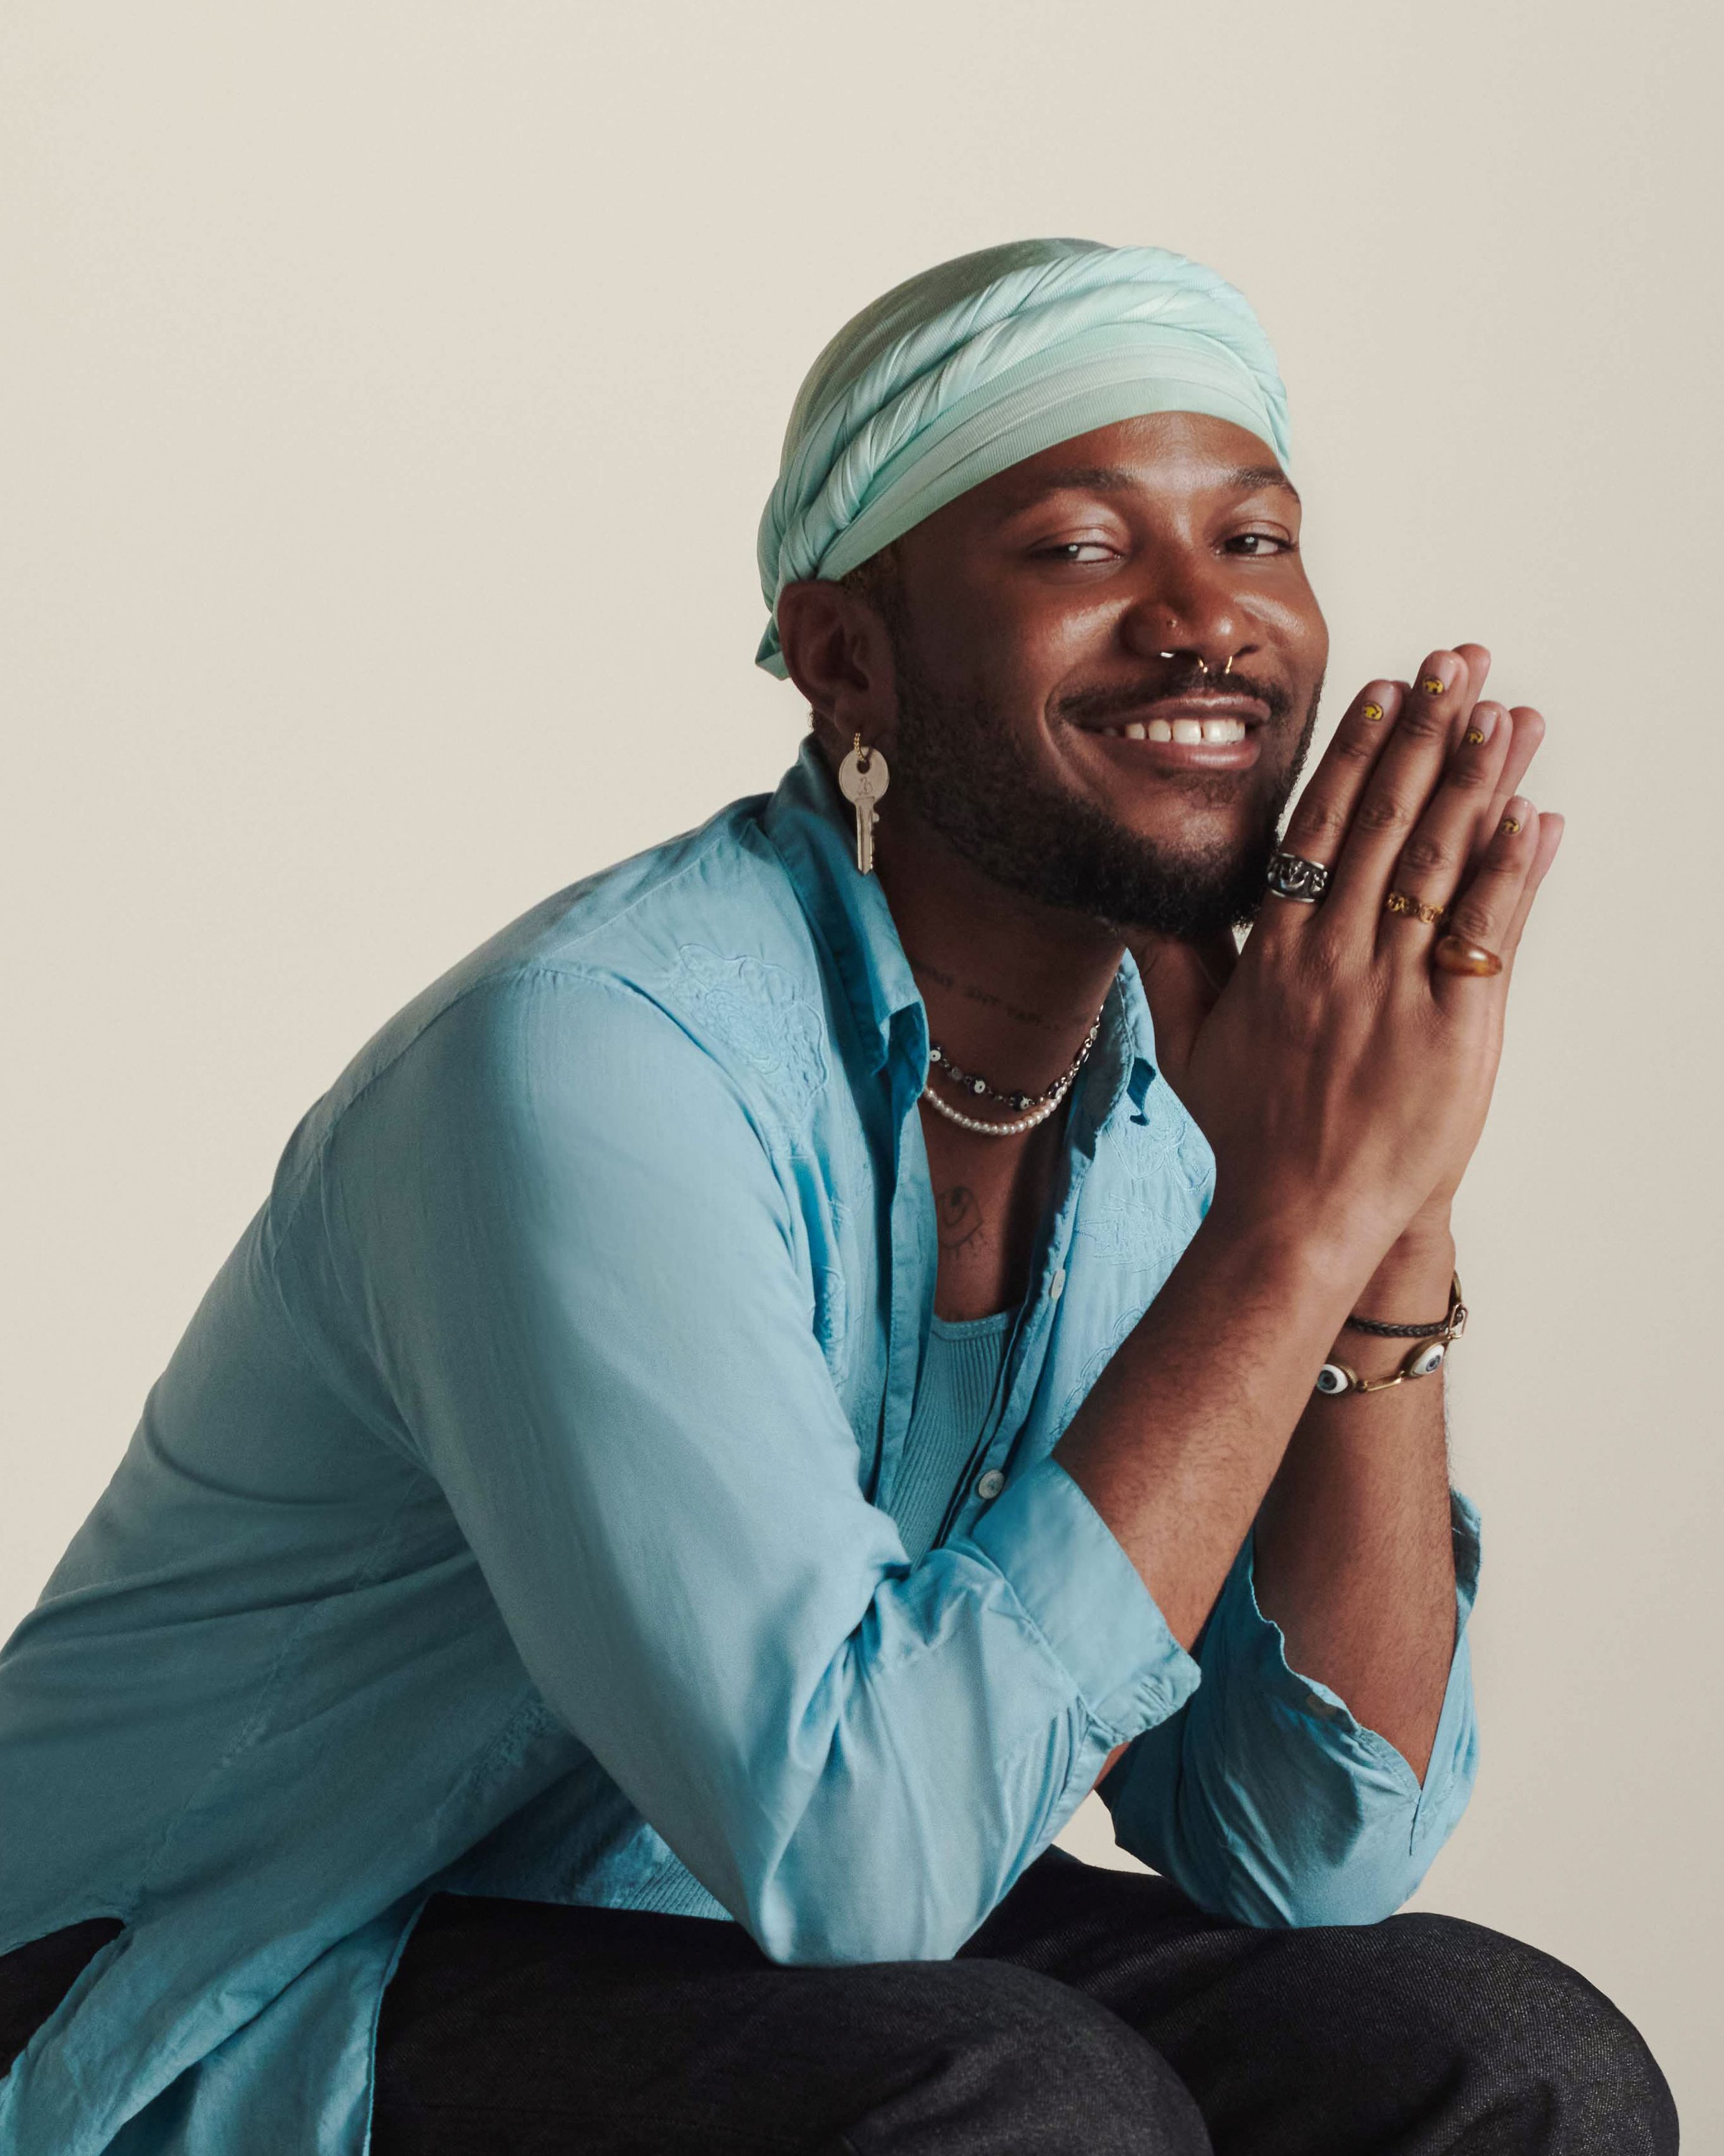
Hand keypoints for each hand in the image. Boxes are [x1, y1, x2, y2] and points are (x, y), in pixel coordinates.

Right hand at [1176, 644, 1562, 1274]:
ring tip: (1505, 712)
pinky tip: (1533, 814)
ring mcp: (1394, 989)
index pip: (1319, 829)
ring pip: (1438, 862)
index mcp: (1275, 951)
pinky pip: (1485, 933)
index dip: (1358, 754)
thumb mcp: (1186, 1045)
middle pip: (1384, 823)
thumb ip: (1171, 967)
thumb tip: (1142, 906)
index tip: (1385, 693)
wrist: (1301, 1215)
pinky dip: (1510, 870)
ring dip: (1476, 780)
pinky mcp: (1452, 1028)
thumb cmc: (1248, 1133)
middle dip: (1425, 734)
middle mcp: (1334, 955)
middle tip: (1456, 663)